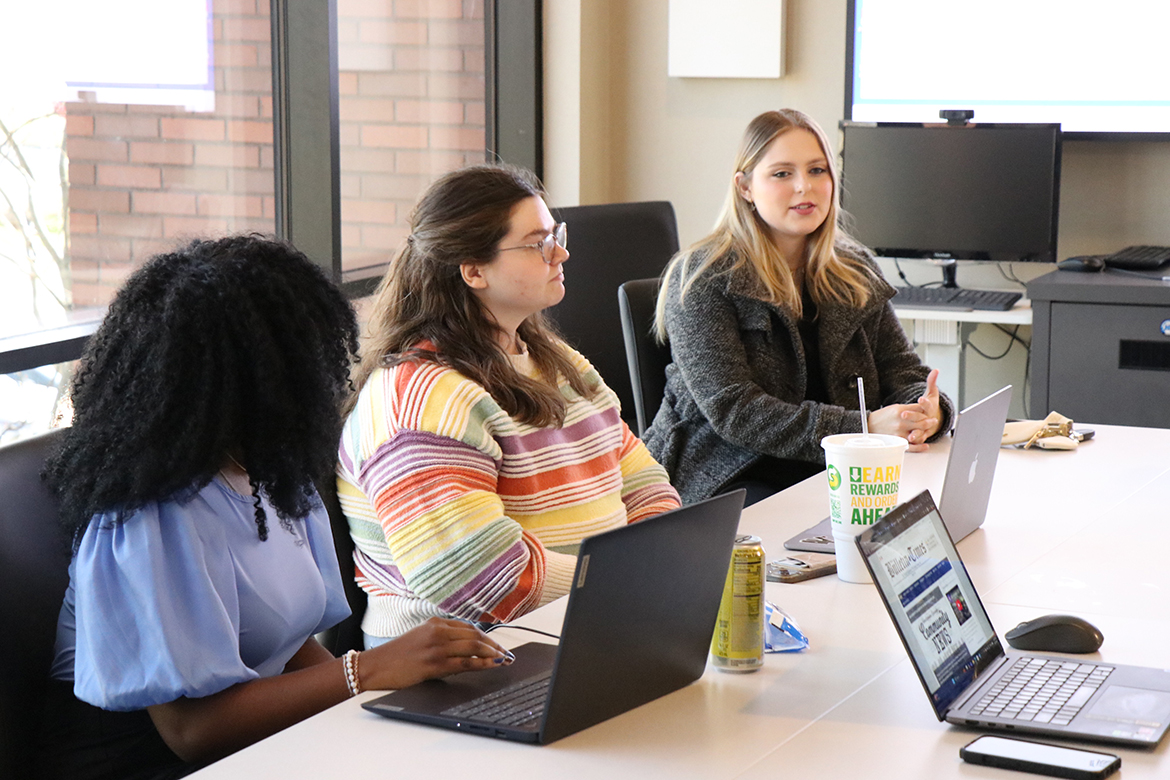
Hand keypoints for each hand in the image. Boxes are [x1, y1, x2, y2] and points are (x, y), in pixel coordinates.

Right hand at [359, 617, 511, 690]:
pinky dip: (482, 663)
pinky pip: (465, 662)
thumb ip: (441, 638)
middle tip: (506, 653)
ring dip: (493, 653)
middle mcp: (437, 631)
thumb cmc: (396, 655)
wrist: (375, 666)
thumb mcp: (420, 638)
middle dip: (494, 644)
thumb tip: (465, 649)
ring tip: (504, 659)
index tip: (497, 644)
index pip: (468, 627)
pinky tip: (492, 665)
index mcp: (434, 623)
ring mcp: (436, 647)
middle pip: (475, 634)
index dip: (486, 636)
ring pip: (473, 646)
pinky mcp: (434, 663)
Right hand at [865, 370, 943, 450]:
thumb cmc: (882, 417)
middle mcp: (901, 422)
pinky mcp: (897, 441)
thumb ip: (908, 408)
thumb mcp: (895, 408)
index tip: (929, 412)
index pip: (920, 409)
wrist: (869, 426)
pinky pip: (911, 446)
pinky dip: (920, 447)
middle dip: (930, 421)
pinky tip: (925, 445)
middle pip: (922, 421)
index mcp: (901, 411)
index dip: (927, 410)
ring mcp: (900, 432)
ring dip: (926, 432)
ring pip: (918, 433)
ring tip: (929, 431)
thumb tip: (922, 408)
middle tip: (934, 421)